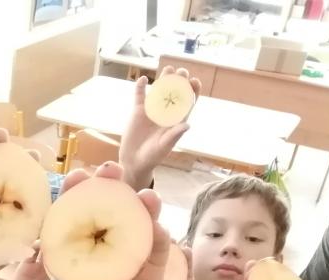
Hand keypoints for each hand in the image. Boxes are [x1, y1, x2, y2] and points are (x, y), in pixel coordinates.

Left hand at [42, 162, 168, 279]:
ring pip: (135, 224)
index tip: (75, 177)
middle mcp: (99, 246)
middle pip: (106, 209)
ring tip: (145, 196)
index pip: (70, 213)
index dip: (73, 193)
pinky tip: (159, 226)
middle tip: (112, 170)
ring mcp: (126, 256)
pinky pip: (155, 249)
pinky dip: (158, 236)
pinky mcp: (149, 272)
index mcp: (71, 247)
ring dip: (140, 206)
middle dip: (109, 187)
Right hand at [119, 67, 200, 190]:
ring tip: (168, 69)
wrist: (134, 161)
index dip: (193, 91)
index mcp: (176, 120)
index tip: (194, 81)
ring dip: (164, 79)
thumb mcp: (164, 147)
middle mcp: (166, 112)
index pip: (188, 102)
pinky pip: (140, 95)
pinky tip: (144, 79)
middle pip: (175, 92)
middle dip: (180, 81)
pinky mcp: (138, 111)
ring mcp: (152, 110)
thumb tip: (187, 125)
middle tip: (182, 72)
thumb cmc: (153, 156)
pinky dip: (141, 87)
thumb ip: (174, 135)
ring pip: (160, 90)